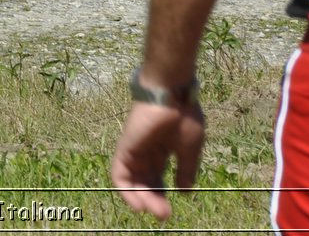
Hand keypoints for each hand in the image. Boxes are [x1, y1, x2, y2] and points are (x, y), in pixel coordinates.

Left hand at [110, 101, 205, 218]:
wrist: (172, 94)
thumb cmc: (184, 116)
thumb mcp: (189, 149)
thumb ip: (185, 170)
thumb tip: (184, 192)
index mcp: (161, 151)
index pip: (156, 179)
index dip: (161, 195)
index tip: (171, 210)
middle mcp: (145, 153)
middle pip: (144, 183)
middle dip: (153, 200)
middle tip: (164, 215)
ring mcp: (134, 150)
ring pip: (132, 182)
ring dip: (141, 199)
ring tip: (154, 212)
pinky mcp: (125, 148)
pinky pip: (119, 174)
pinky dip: (126, 191)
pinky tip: (138, 205)